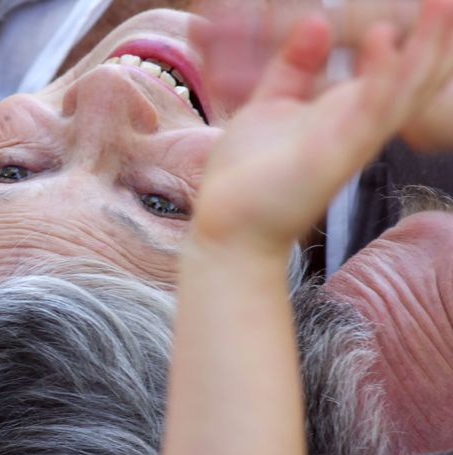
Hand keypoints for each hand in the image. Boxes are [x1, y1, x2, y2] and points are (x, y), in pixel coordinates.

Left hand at [192, 0, 452, 252]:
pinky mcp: (335, 154)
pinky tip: (384, 41)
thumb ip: (295, 65)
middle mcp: (359, 125)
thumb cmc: (249, 175)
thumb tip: (319, 18)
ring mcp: (352, 140)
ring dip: (425, 46)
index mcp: (347, 113)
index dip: (421, 35)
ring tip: (442, 4)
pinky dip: (379, 75)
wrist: (229, 227)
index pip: (398, 69)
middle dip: (439, 37)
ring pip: (402, 89)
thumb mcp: (271, 104)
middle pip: (415, 76)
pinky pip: (366, 111)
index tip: (433, 1)